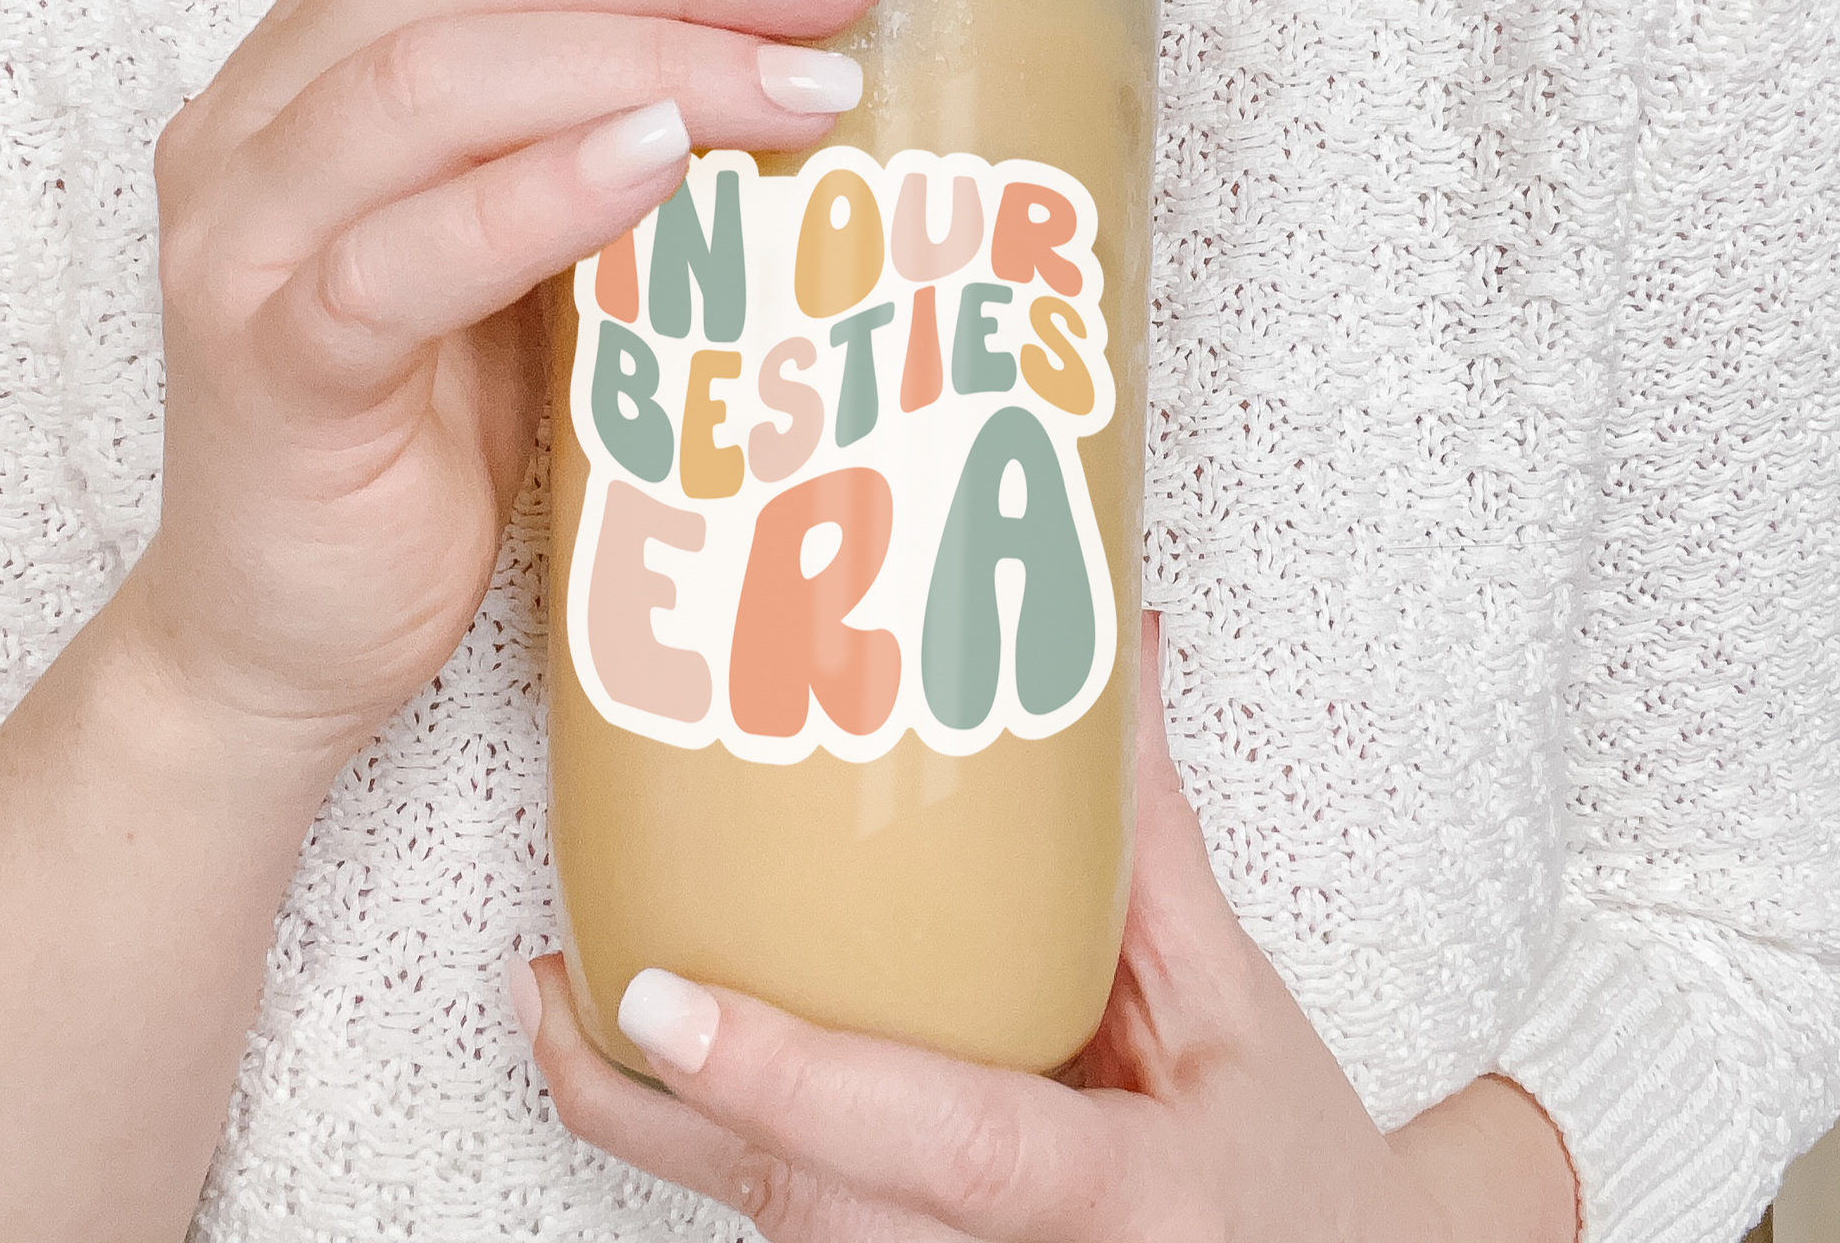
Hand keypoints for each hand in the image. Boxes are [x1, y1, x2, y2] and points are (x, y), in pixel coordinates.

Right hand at [119, 0, 891, 763]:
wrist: (288, 632)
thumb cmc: (430, 425)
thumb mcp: (525, 247)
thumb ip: (599, 134)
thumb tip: (804, 44)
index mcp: (316, 62)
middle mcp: (260, 119)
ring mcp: (250, 240)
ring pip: (428, 78)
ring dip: (638, 52)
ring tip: (805, 75)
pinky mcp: (272, 369)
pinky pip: (395, 257)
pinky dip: (536, 192)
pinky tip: (658, 162)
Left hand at [515, 613, 1577, 1242]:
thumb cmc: (1296, 1173)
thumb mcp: (1236, 1006)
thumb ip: (1151, 843)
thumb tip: (1117, 655)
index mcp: (1122, 1198)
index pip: (939, 1140)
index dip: (794, 1077)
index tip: (664, 1001)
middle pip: (807, 1208)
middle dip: (660, 1111)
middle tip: (543, 985)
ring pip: (782, 1235)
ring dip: (658, 1133)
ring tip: (559, 1007)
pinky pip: (803, 1237)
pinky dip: (716, 1158)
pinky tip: (658, 1074)